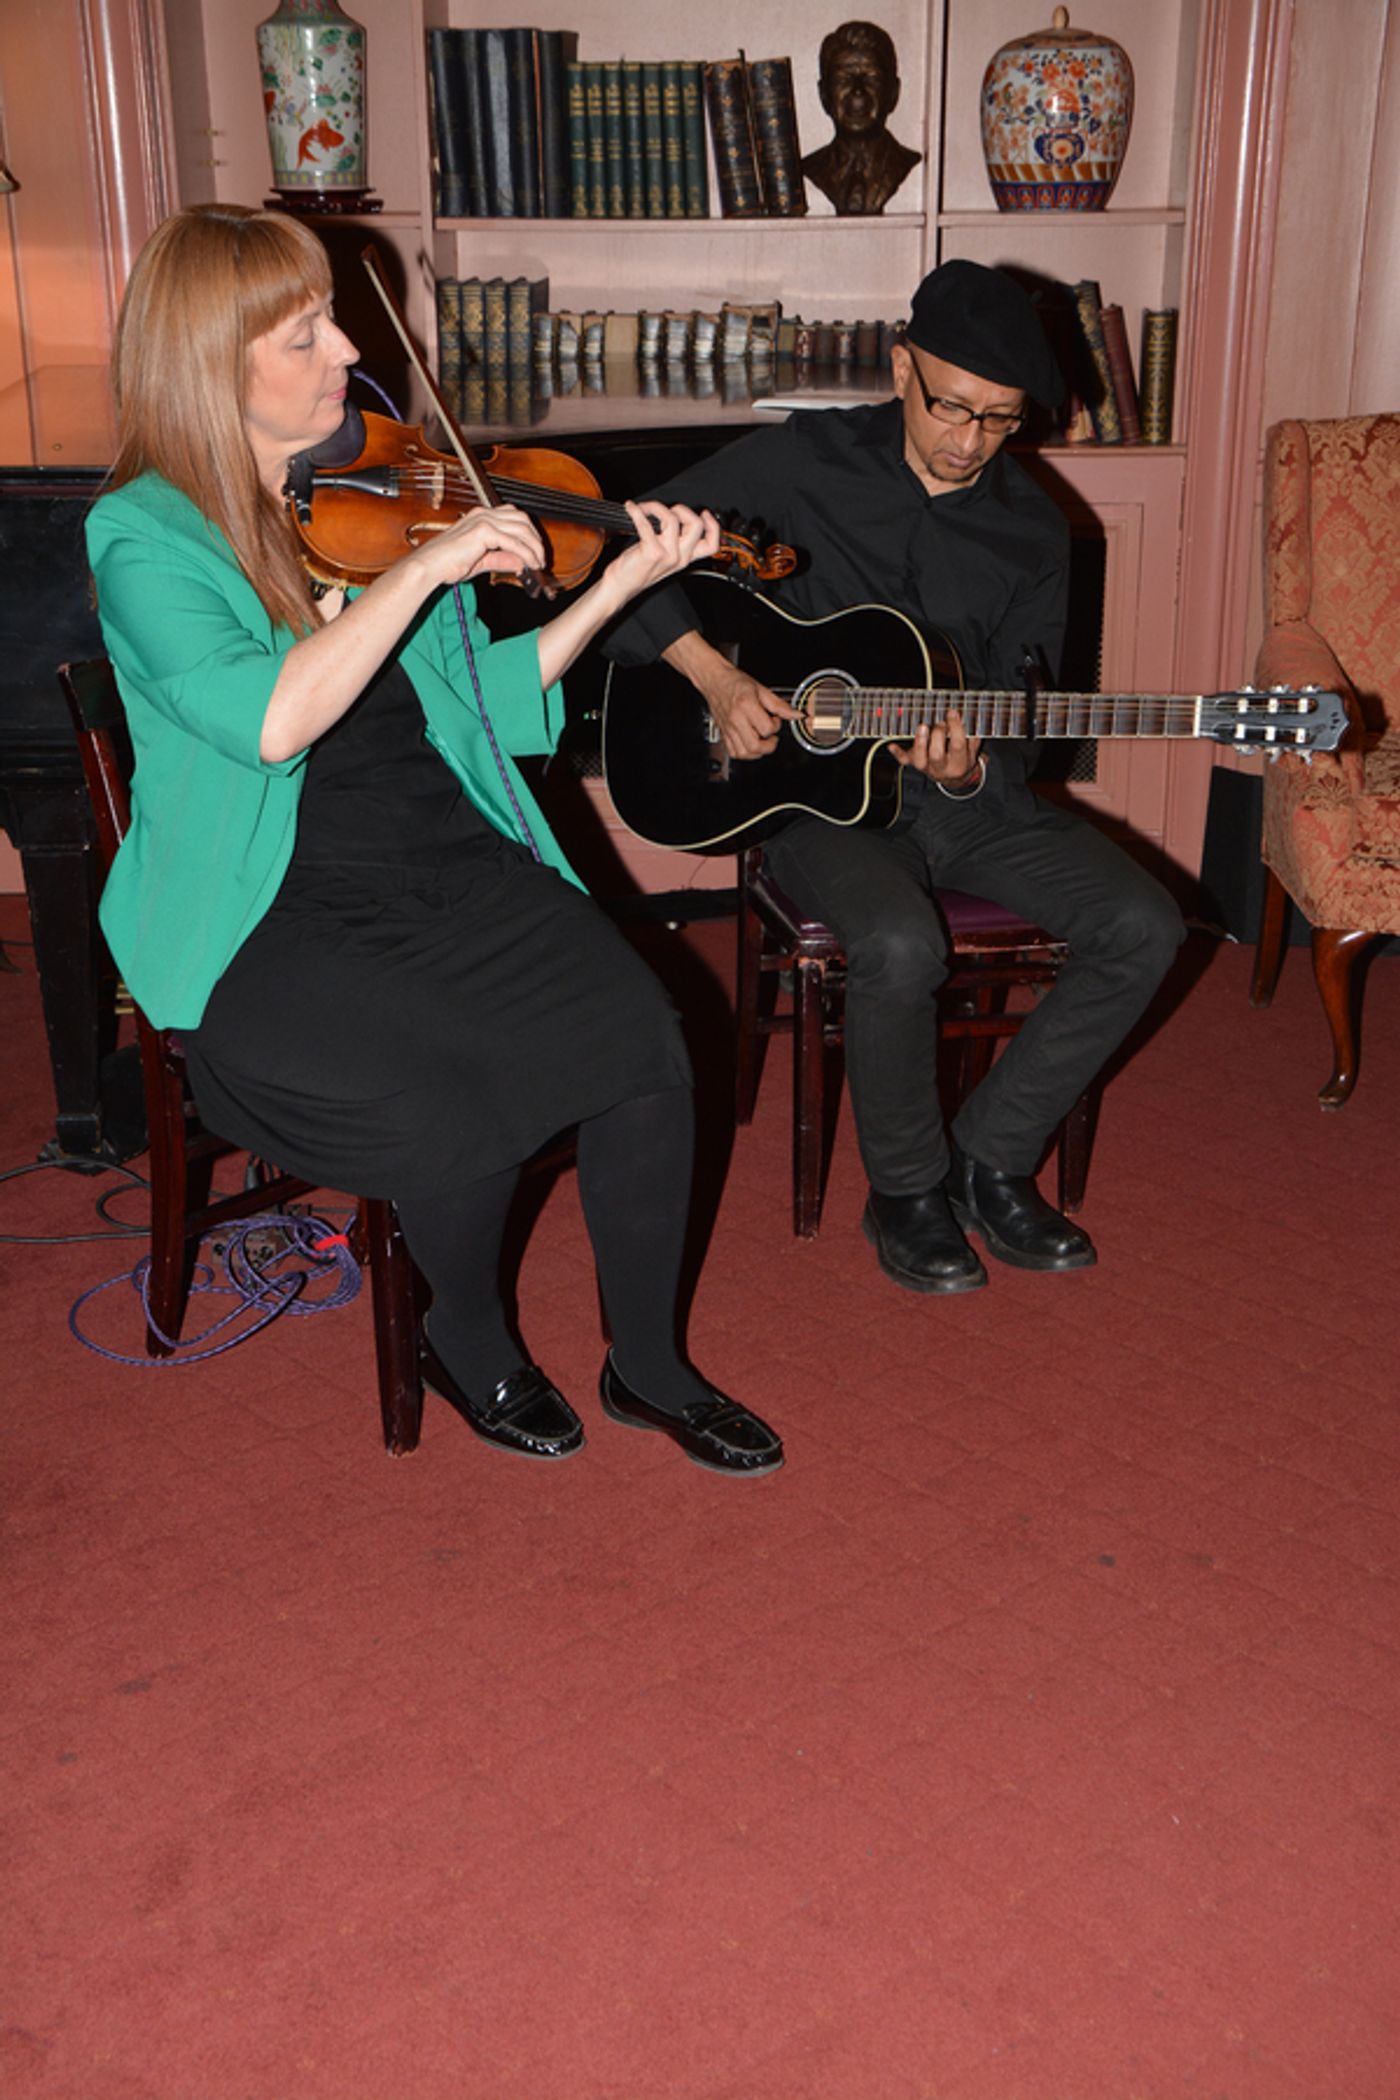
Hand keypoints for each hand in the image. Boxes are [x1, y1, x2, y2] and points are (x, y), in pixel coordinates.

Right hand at [411, 502, 547, 589]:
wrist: (429, 567)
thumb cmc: (446, 563)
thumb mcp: (481, 561)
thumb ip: (501, 559)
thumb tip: (521, 563)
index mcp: (480, 517)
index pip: (513, 517)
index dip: (529, 532)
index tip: (536, 550)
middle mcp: (483, 514)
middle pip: (521, 519)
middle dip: (535, 538)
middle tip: (541, 557)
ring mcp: (483, 520)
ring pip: (521, 529)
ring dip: (534, 547)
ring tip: (538, 563)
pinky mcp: (483, 531)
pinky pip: (513, 542)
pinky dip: (525, 553)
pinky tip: (530, 564)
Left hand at [605, 500, 723, 603]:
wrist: (621, 587)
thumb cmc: (638, 570)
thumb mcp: (664, 557)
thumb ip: (675, 541)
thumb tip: (675, 515)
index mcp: (685, 558)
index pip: (711, 545)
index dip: (713, 526)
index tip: (704, 513)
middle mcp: (680, 557)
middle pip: (696, 525)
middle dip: (682, 509)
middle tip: (667, 510)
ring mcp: (667, 555)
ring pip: (672, 519)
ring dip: (656, 507)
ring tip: (644, 509)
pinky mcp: (651, 552)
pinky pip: (646, 523)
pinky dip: (636, 511)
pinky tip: (630, 508)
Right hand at [695, 656, 799, 760]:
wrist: (714, 680)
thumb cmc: (734, 682)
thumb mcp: (761, 689)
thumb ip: (779, 705)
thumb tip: (795, 714)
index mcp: (746, 705)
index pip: (767, 729)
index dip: (776, 726)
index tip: (775, 720)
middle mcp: (735, 719)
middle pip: (755, 746)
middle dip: (769, 746)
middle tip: (772, 737)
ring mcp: (728, 728)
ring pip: (744, 753)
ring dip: (757, 752)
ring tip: (762, 742)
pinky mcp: (723, 733)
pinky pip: (733, 752)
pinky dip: (744, 753)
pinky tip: (750, 744)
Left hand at [891, 708, 982, 783]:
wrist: (953, 778)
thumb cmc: (962, 759)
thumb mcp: (972, 750)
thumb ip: (971, 734)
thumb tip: (968, 715)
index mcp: (958, 764)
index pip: (958, 746)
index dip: (955, 728)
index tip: (952, 712)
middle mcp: (941, 768)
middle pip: (937, 755)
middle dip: (938, 735)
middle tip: (940, 723)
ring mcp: (927, 767)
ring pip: (920, 760)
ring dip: (920, 743)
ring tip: (922, 727)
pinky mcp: (915, 764)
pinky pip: (904, 761)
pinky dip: (897, 752)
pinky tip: (891, 745)